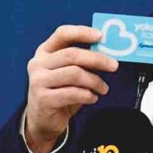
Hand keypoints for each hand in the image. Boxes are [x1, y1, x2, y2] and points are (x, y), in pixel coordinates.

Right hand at [24, 25, 117, 152]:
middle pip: (71, 54)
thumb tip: (106, 52)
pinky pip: (72, 93)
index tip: (101, 36)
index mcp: (44, 51)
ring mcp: (38, 81)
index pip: (62, 34)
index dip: (82, 32)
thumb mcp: (67, 73)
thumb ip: (81, 61)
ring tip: (103, 88)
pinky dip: (88, 95)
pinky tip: (92, 98)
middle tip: (113, 66)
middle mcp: (38, 63)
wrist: (43, 119)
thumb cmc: (59, 92)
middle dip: (97, 59)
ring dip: (94, 81)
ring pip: (74, 74)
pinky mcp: (43, 99)